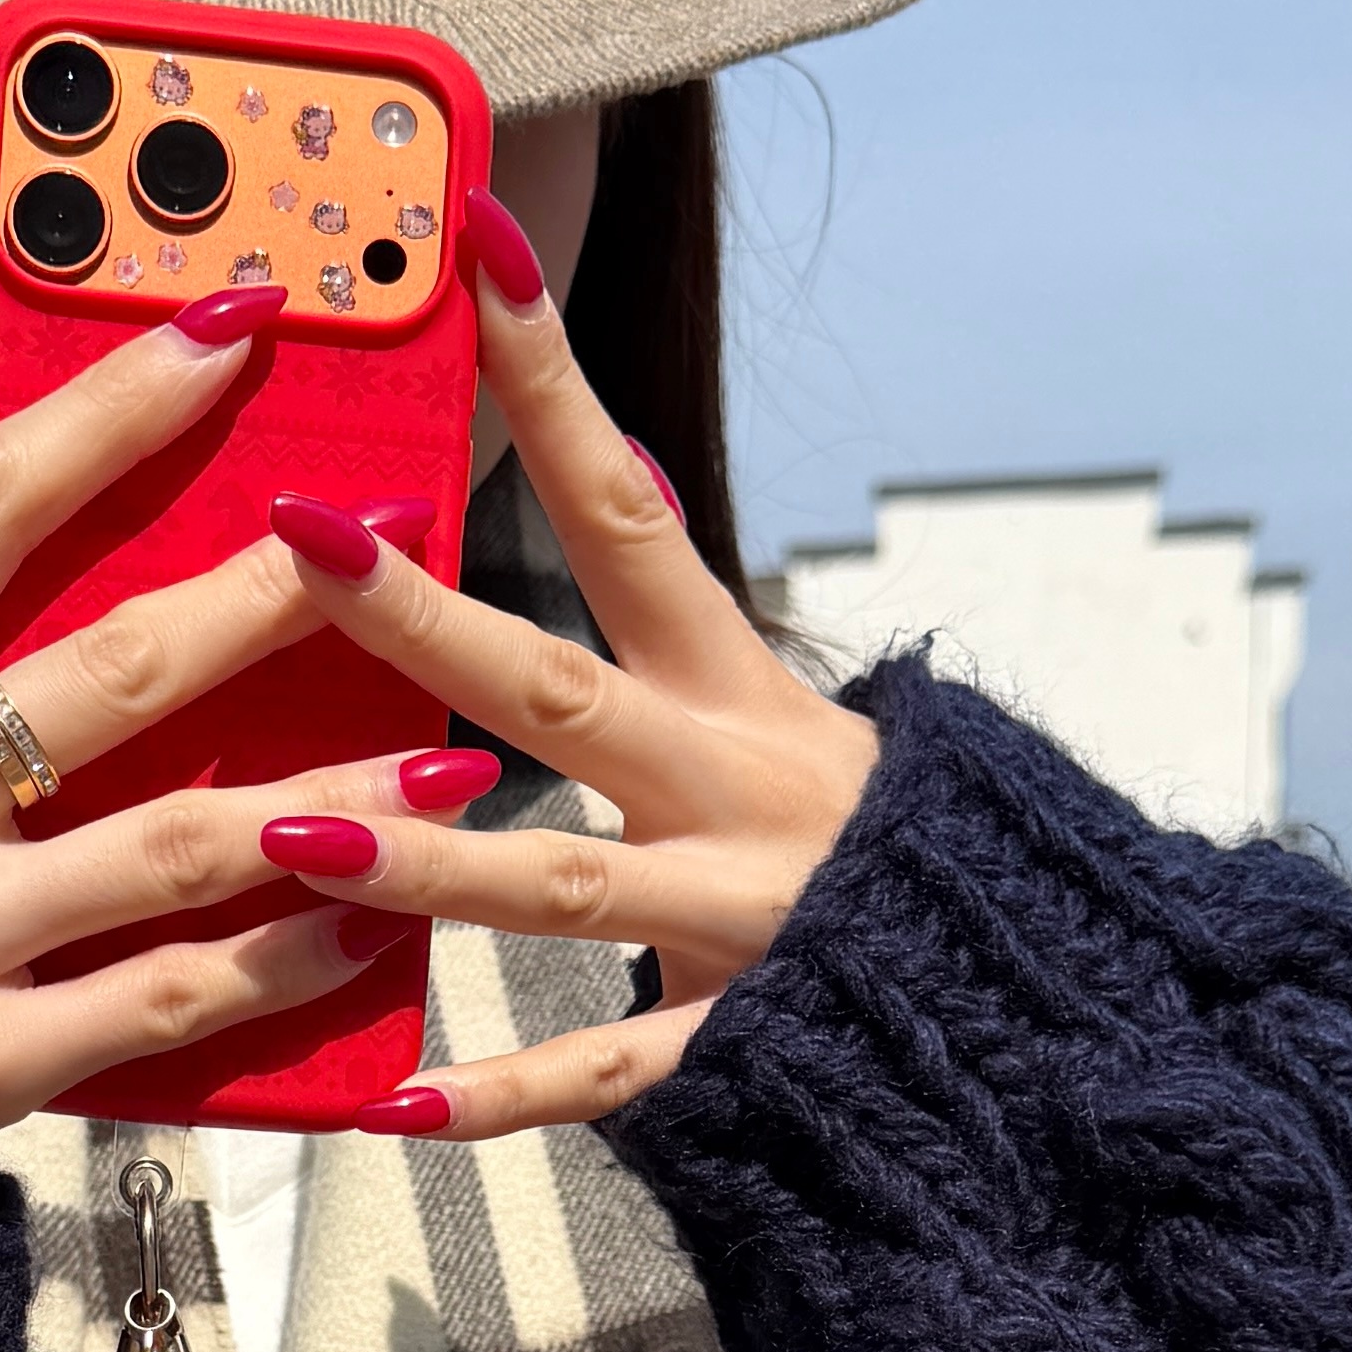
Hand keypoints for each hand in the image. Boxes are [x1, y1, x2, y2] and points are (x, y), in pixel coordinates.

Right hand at [0, 296, 470, 1197]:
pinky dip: (282, 960)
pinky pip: (167, 997)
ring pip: (177, 845)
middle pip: (117, 670)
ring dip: (333, 799)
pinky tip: (373, 921)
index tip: (234, 326)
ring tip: (453, 761)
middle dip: (279, 596)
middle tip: (408, 541)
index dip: (116, 407)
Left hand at [252, 199, 878, 1136]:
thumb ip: (681, 668)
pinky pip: (610, 1073)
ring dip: (426, 866)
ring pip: (563, 882)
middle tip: (300, 537)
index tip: (473, 242)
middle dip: (422, 618)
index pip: (628, 504)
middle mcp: (738, 787)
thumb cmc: (898, 871)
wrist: (1058, 1018)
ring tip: (293, 834)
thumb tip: (602, 527)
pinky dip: (507, 1097)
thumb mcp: (801, 743)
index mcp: (744, 694)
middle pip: (557, 683)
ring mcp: (743, 916)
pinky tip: (395, 1109)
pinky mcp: (751, 1045)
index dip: (550, 376)